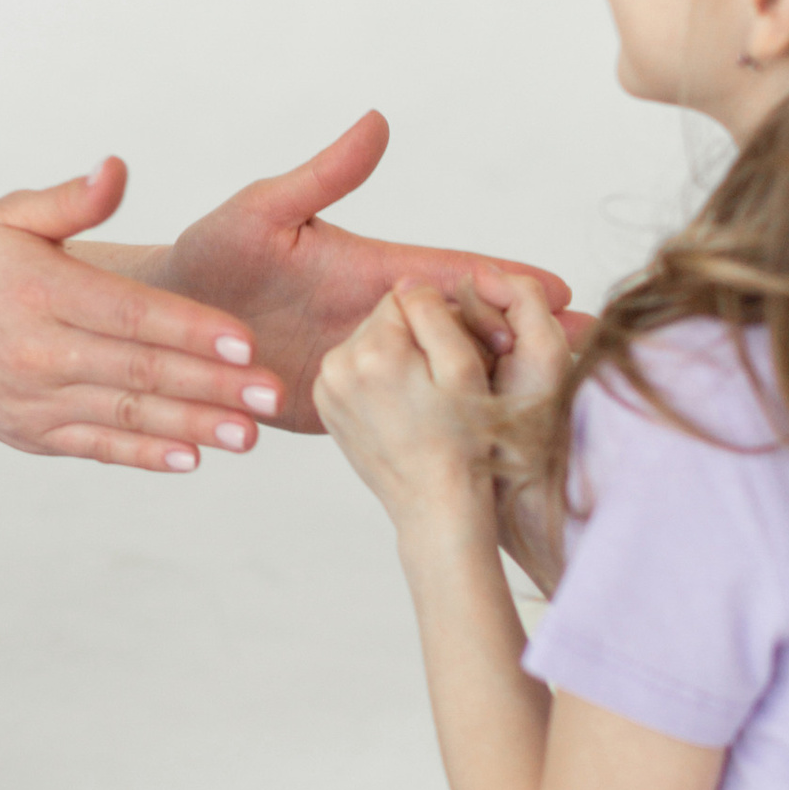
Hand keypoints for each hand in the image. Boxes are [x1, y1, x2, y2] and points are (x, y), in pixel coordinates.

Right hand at [0, 160, 283, 471]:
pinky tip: (191, 458)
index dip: (191, 329)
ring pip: (126, 415)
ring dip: (192, 427)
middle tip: (274, 395)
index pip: (131, 314)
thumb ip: (70, 199)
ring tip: (248, 436)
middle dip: (212, 385)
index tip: (246, 341)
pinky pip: (96, 446)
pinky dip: (144, 454)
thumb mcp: (8, 217)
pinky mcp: (30, 433)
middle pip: (139, 371)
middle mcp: (39, 351)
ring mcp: (34, 399)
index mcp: (42, 292)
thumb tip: (117, 168)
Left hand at [162, 112, 572, 429]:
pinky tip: (490, 451)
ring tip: (563, 410)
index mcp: (370, 269)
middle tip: (597, 353)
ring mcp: (365, 367)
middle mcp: (377, 319)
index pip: (452, 275)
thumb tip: (378, 121)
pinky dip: (447, 430)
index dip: (505, 283)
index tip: (563, 292)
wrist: (162, 326)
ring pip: (445, 379)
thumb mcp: (262, 213)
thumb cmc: (208, 255)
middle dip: (530, 341)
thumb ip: (321, 177)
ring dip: (501, 391)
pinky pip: (402, 420)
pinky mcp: (342, 410)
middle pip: (467, 330)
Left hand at [314, 282, 503, 537]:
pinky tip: (400, 407)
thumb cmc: (462, 442)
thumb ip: (434, 312)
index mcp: (375, 351)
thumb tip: (409, 284)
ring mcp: (327, 388)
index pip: (405, 296)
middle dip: (411, 337)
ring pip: (368, 343)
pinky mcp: (325, 405)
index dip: (436, 319)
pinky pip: (354, 370)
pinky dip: (377, 380)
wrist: (435, 505)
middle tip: (438, 381)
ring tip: (421, 398)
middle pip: (382, 319)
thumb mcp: (464, 368)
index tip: (450, 355)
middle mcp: (339, 365)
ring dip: (394, 358)